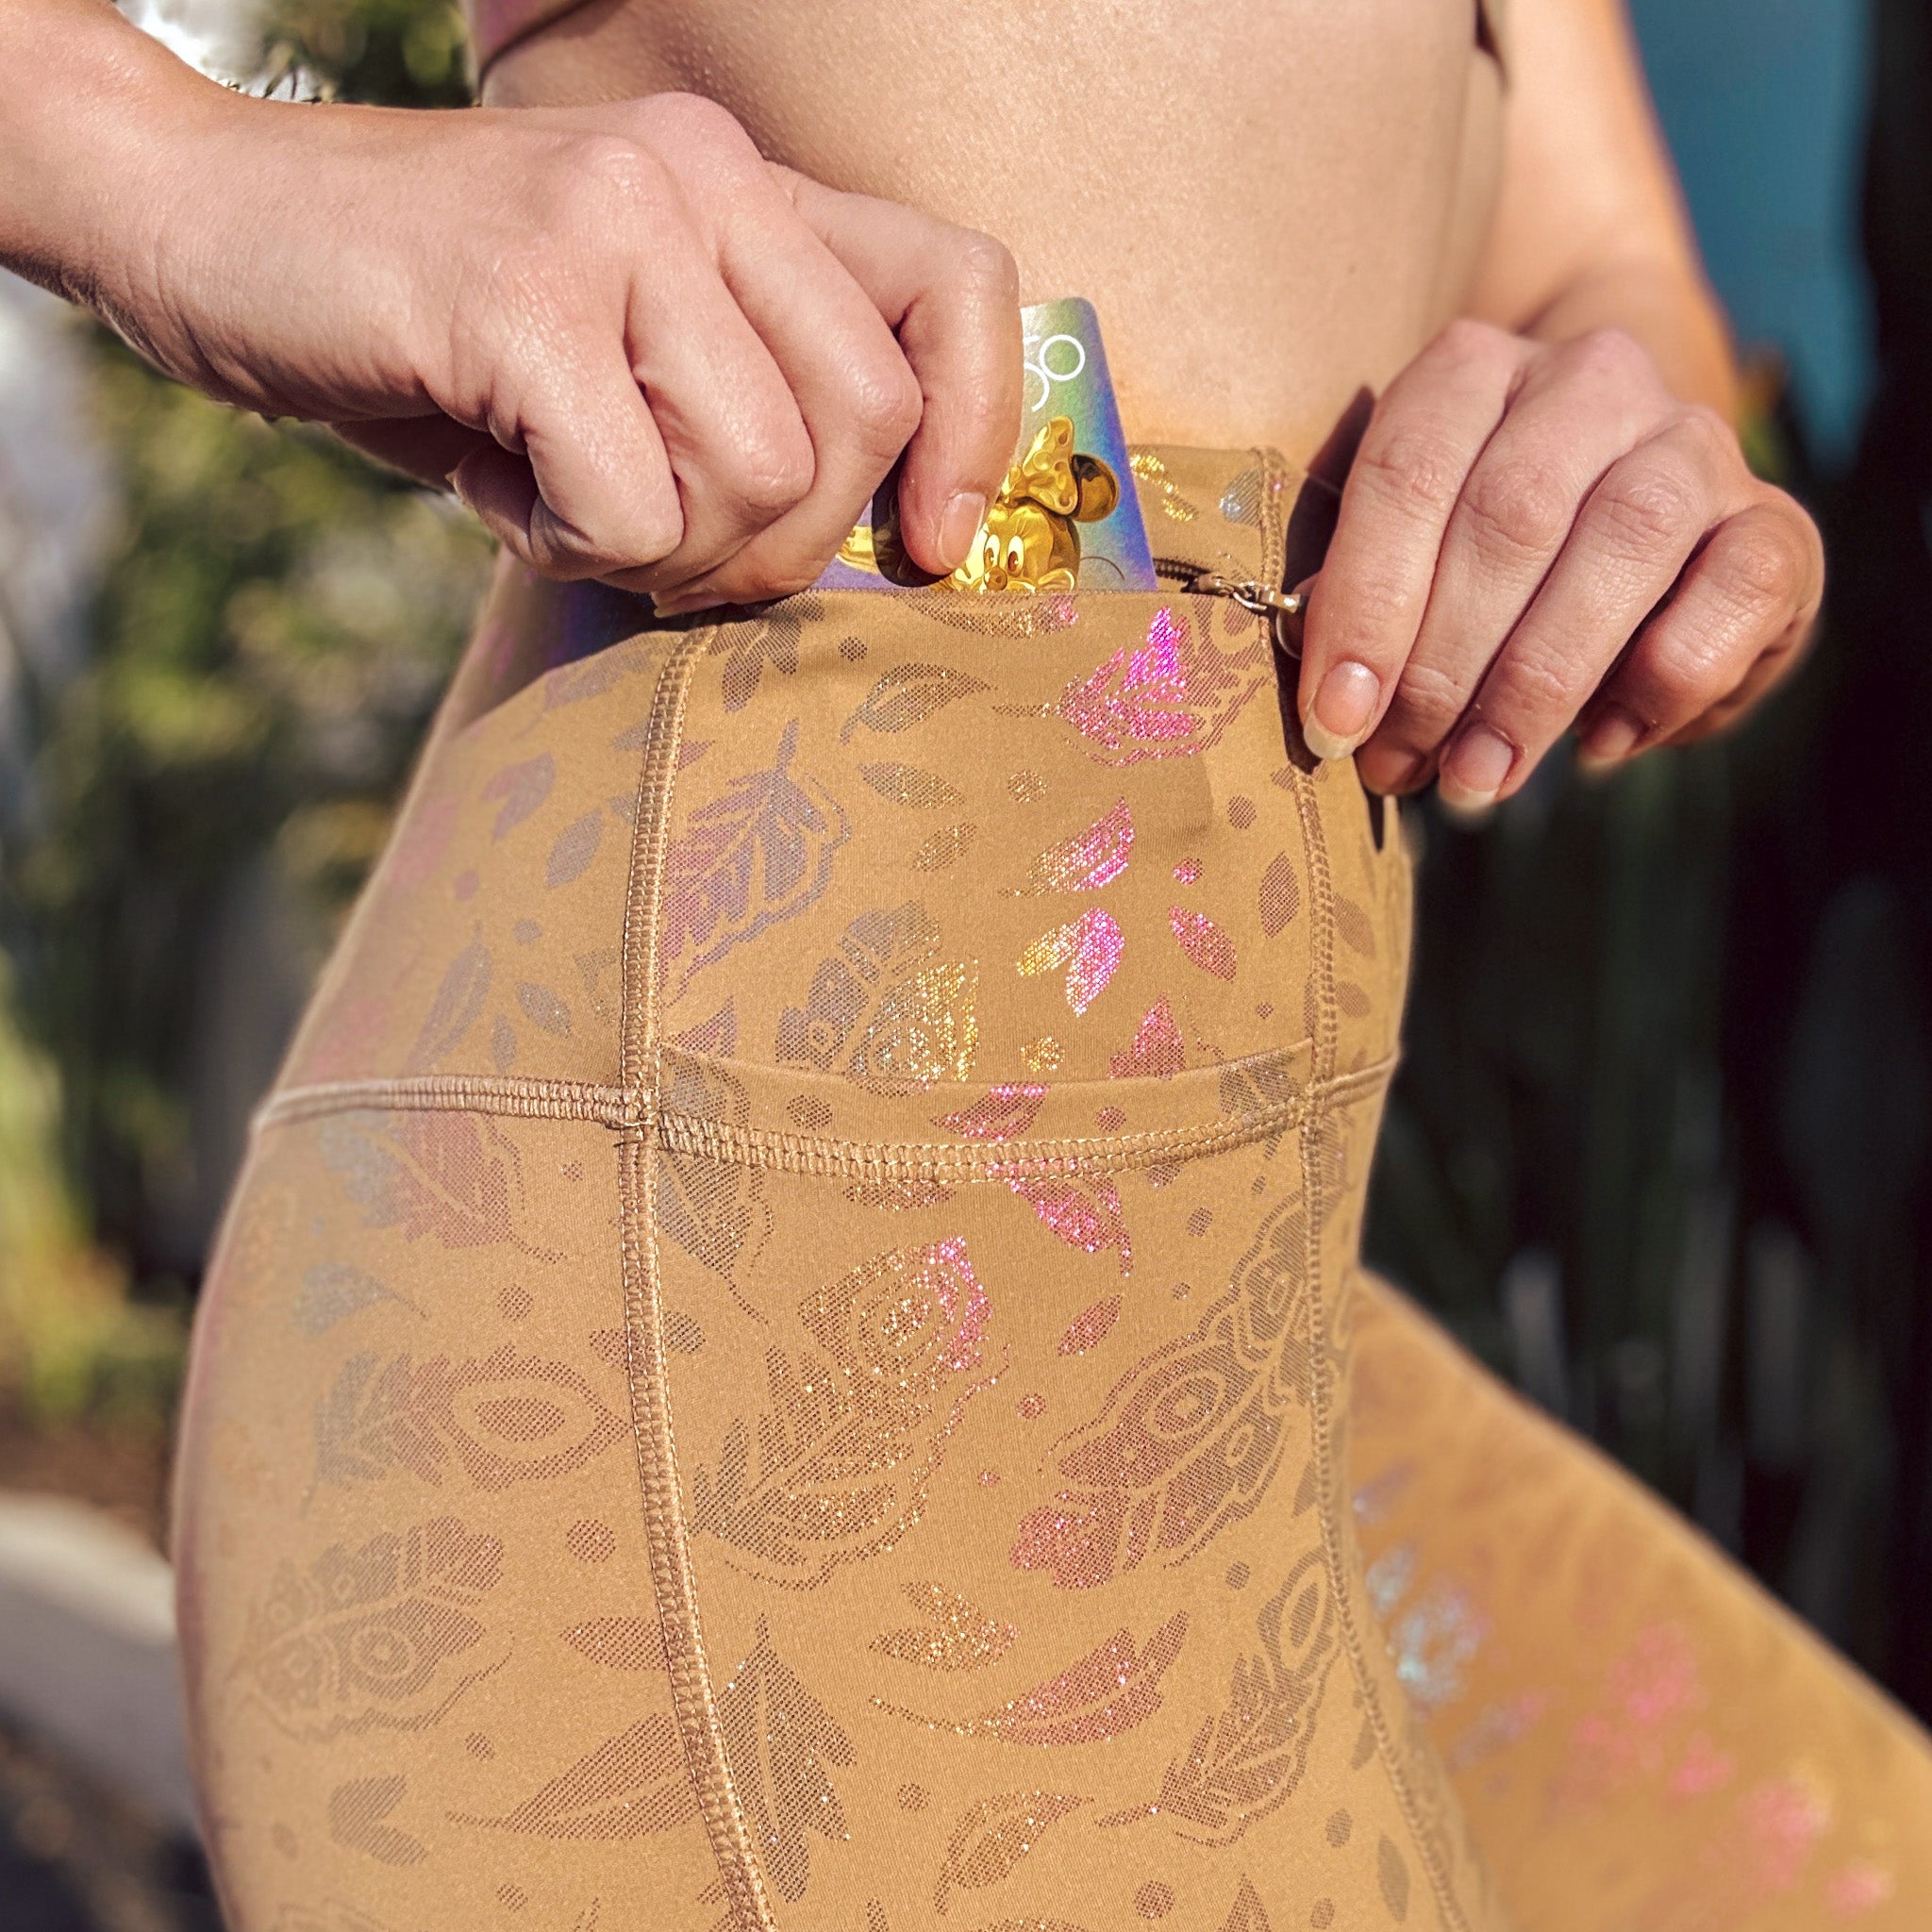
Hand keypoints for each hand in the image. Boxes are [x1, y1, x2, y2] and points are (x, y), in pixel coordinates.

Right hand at [111, 83, 1020, 605]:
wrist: (204, 224)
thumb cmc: (435, 331)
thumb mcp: (622, 350)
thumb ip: (752, 405)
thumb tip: (887, 545)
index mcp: (746, 187)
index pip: (957, 286)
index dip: (976, 433)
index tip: (927, 541)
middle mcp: (702, 175)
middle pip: (865, 422)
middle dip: (779, 541)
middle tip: (669, 545)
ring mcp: (615, 219)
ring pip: (762, 477)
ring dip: (668, 550)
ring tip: (566, 501)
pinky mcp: (523, 293)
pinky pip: (634, 504)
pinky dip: (576, 547)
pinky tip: (506, 494)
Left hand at [1295, 320, 1822, 806]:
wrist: (1632, 500)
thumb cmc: (1479, 544)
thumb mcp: (1408, 549)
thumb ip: (1362, 595)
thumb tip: (1333, 695)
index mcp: (1474, 371)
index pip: (1408, 473)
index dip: (1365, 605)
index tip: (1333, 720)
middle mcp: (1590, 382)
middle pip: (1509, 515)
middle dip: (1442, 666)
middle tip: (1399, 766)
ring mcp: (1694, 444)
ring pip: (1624, 544)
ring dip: (1537, 685)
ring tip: (1476, 778)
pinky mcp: (1777, 522)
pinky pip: (1735, 594)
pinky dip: (1660, 684)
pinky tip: (1597, 746)